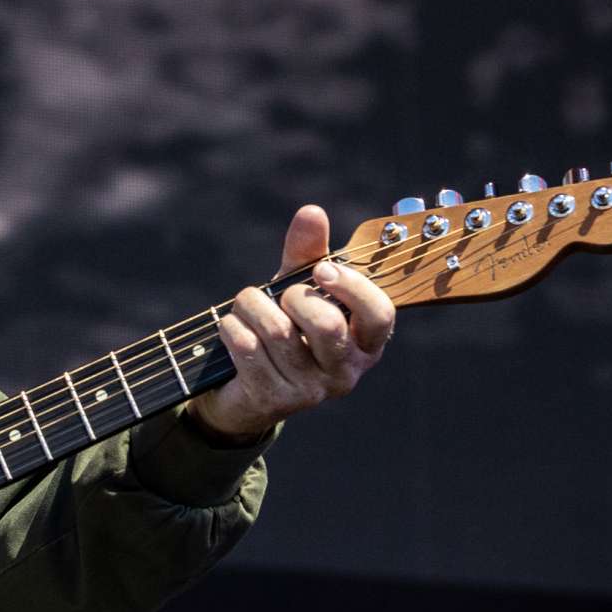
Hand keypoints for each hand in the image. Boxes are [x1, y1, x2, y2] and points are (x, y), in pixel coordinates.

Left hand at [186, 204, 394, 442]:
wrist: (245, 389)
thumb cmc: (284, 329)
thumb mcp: (297, 289)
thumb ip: (308, 253)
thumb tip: (312, 212)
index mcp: (365, 343)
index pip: (379, 315)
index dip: (351, 287)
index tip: (320, 270)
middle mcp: (345, 372)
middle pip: (326, 325)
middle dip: (292, 297)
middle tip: (279, 297)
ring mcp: (310, 391)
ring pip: (278, 332)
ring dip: (251, 307)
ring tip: (246, 306)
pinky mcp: (272, 399)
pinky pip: (247, 347)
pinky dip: (232, 326)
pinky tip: (232, 328)